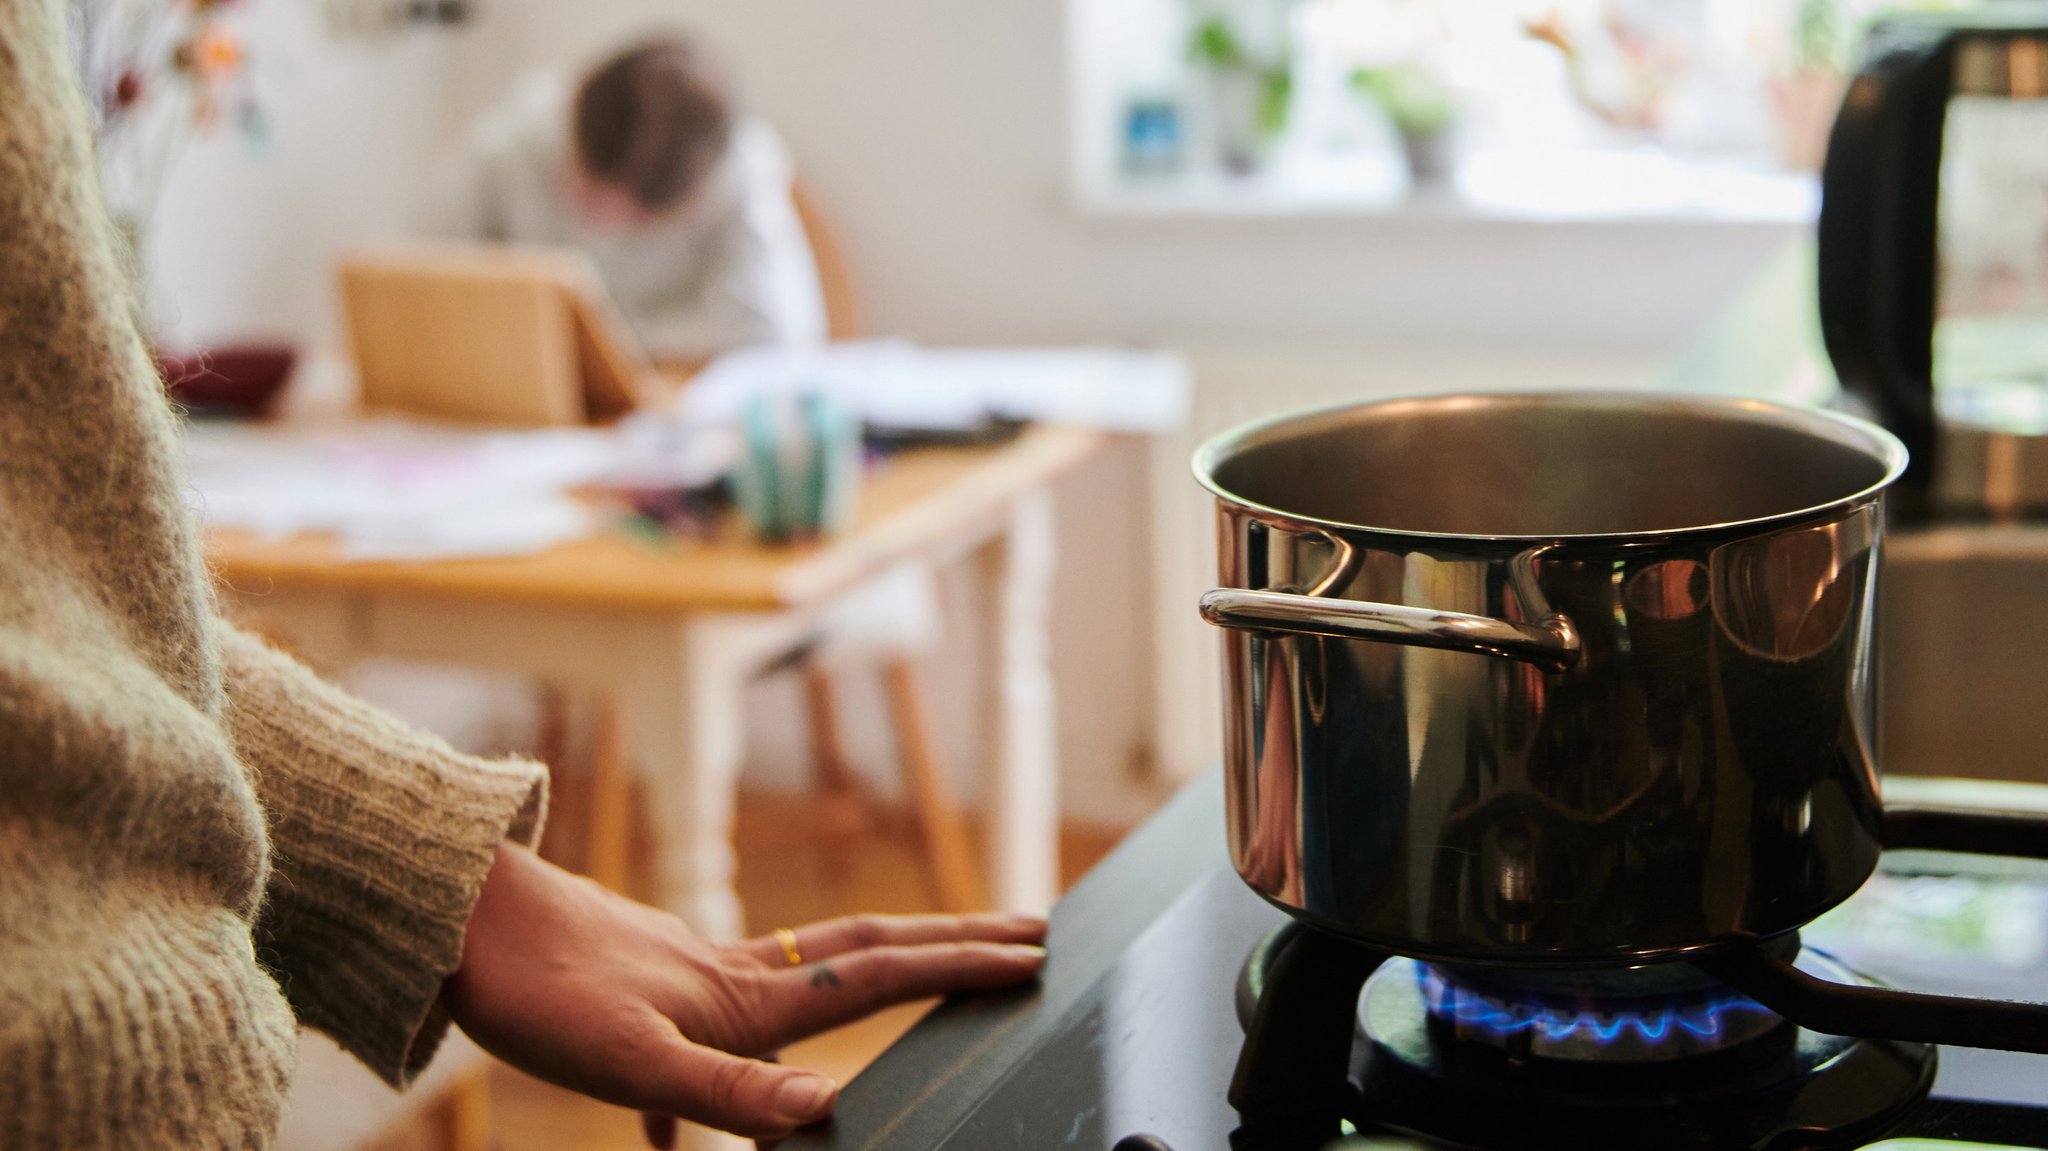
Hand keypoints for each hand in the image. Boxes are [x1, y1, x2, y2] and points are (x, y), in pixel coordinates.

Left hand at [442, 844, 1047, 1143]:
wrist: (452, 920)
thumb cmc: (533, 992)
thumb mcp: (628, 1064)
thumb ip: (728, 1094)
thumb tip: (831, 1114)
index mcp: (747, 999)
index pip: (881, 975)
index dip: (962, 966)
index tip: (1036, 953)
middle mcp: (736, 975)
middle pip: (869, 948)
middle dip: (955, 939)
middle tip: (1030, 927)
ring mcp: (692, 974)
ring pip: (808, 969)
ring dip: (880, 966)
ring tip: (922, 971)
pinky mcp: (646, 988)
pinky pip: (716, 1026)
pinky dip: (735, 1064)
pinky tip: (682, 1129)